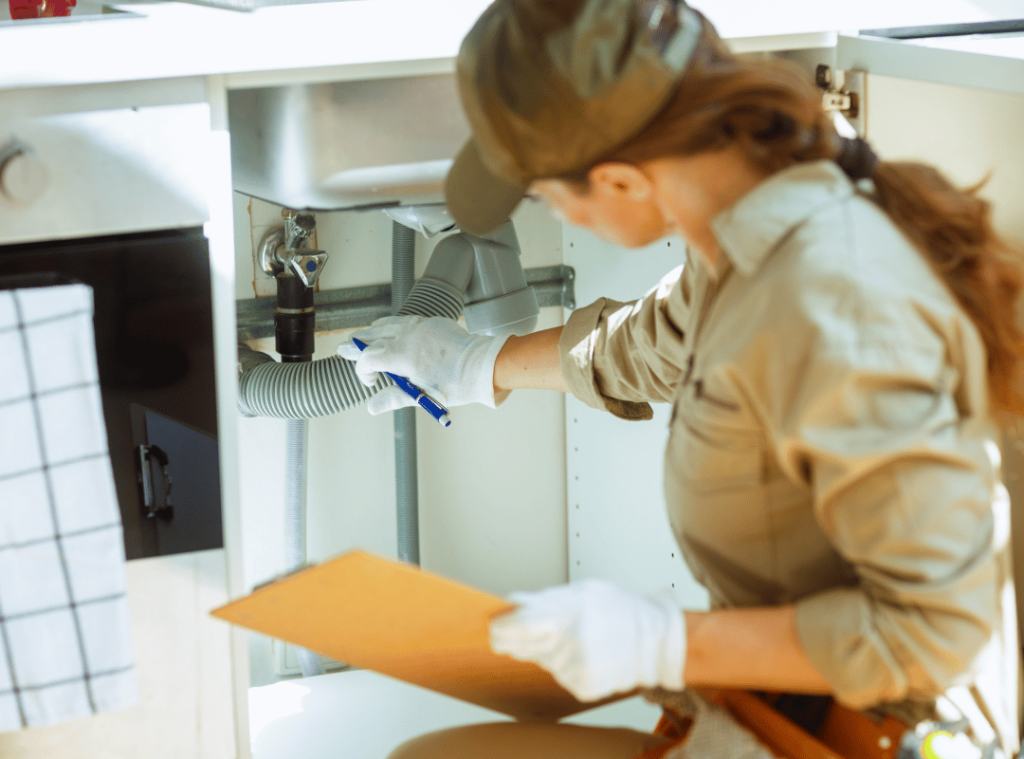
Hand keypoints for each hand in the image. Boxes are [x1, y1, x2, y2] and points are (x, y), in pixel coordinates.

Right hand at [337, 315, 510, 414]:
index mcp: (402, 355)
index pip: (368, 358)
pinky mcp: (432, 322)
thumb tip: (371, 407)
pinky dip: (391, 325)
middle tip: (343, 348)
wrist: (483, 365)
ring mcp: (420, 326)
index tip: (372, 383)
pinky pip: (404, 320)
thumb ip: (394, 398)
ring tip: (361, 336)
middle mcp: (407, 336)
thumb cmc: (455, 385)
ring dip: (372, 332)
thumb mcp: (422, 396)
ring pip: (387, 325)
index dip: (363, 371)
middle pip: (372, 337)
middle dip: (357, 345)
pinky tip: (387, 327)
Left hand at [489, 579, 685, 701]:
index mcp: (567, 613)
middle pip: (522, 647)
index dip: (500, 628)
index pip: (517, 627)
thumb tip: (513, 603)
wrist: (656, 640)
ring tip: (579, 638)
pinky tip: (587, 654)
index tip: (495, 627)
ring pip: (542, 661)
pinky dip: (567, 666)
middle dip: (520, 639)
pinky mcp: (582, 687)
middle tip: (538, 629)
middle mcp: (569, 643)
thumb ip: (545, 599)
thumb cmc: (620, 610)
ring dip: (550, 651)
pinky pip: (560, 676)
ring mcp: (575, 668)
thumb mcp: (583, 591)